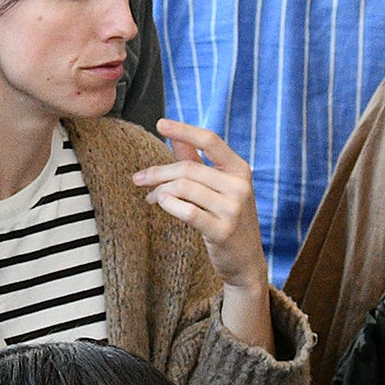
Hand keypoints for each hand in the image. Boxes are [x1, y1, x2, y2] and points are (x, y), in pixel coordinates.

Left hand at [136, 121, 267, 297]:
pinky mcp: (223, 231)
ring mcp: (234, 209)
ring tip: (151, 197)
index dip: (184, 130)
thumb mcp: (219, 187)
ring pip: (184, 188)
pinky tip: (160, 204)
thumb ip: (198, 161)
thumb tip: (176, 137)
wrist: (246, 261)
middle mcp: (240, 186)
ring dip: (160, 191)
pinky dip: (168, 204)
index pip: (210, 140)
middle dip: (158, 172)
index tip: (160, 123)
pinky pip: (186, 211)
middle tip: (139, 179)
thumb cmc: (227, 219)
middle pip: (188, 168)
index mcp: (240, 169)